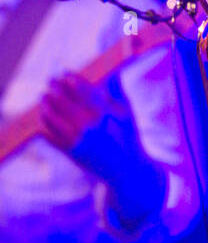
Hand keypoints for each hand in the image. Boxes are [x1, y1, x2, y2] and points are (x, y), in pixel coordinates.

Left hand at [39, 73, 162, 223]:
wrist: (126, 169)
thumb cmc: (128, 137)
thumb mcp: (128, 114)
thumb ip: (118, 93)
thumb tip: (112, 74)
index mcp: (105, 114)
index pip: (84, 92)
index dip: (73, 81)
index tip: (65, 73)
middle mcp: (91, 126)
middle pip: (67, 104)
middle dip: (56, 90)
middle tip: (50, 81)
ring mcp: (80, 141)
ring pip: (56, 120)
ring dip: (47, 107)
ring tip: (43, 99)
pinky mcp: (73, 153)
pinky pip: (54, 138)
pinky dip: (47, 128)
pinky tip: (43, 120)